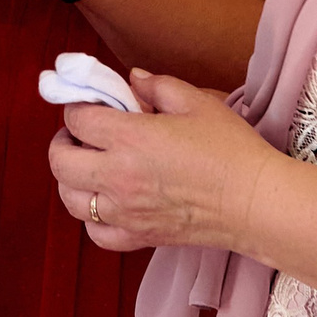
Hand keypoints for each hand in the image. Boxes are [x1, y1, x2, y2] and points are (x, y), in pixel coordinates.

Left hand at [48, 70, 279, 254]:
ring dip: (72, 180)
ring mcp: (125, 212)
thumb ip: (157, 86)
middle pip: (61, 161)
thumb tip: (132, 79)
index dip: (79, 107)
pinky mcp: (138, 237)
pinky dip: (92, 219)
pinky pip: (96, 234)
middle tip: (80, 135)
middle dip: (63, 142)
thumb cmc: (230, 149)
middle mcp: (118, 177)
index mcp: (130, 138)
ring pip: (70, 200)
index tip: (91, 106)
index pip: (77, 119)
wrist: (255, 202)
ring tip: (89, 167)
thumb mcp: (196, 102)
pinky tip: (106, 204)